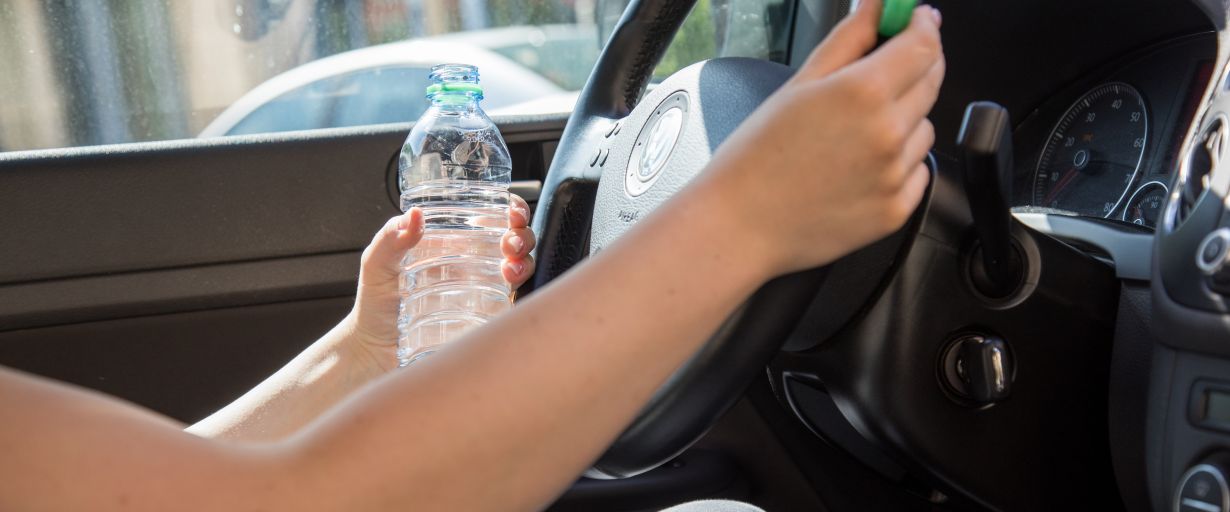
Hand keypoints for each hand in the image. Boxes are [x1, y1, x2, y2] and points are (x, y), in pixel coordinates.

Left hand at [344, 194, 535, 372]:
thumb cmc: (375, 308)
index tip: (510, 210)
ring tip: (510, 267)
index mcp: (451, 244)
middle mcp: (473, 264)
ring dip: (524, 260)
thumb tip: (414, 215)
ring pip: (521, 266)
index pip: (489, 217)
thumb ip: (390, 239)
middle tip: (510, 243)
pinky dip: (521, 289)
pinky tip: (509, 285)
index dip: (508, 209)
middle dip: (522, 234)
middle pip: (514, 239)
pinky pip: (516, 301)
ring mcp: (484, 291)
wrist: (376, 355)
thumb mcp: (376, 266)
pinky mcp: (489, 318)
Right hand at [705, 0, 943, 275]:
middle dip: (916, 66)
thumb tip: (878, 7)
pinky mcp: (896, 210)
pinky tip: (856, 168)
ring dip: (904, 121)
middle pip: (932, 81)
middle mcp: (888, 133)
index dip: (925, 25)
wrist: (739, 225)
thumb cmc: (756, 157)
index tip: (919, 20)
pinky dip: (897, 164)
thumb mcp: (799, 85)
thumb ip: (849, 39)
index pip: (924, 44)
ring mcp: (895, 175)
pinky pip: (917, 172)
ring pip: (923, 129)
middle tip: (882, 71)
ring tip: (852, 136)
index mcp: (863, 93)